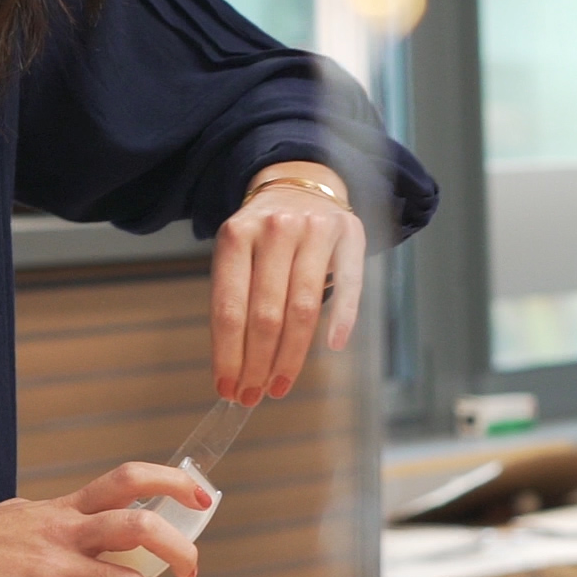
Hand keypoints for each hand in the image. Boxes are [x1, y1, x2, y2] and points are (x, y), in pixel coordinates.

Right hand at [0, 462, 206, 576]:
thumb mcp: (22, 516)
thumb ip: (61, 521)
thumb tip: (89, 529)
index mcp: (63, 508)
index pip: (128, 479)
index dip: (173, 483)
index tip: (202, 495)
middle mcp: (65, 531)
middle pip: (143, 527)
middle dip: (180, 550)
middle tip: (188, 571)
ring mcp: (54, 567)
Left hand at [211, 172, 365, 403]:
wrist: (302, 181)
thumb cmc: (265, 234)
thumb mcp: (238, 252)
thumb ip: (236, 296)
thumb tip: (234, 366)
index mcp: (236, 236)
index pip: (228, 307)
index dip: (227, 354)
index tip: (226, 388)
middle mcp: (274, 229)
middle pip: (265, 314)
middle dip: (257, 363)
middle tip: (253, 395)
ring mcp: (314, 230)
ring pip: (303, 307)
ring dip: (291, 355)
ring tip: (280, 384)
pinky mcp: (349, 234)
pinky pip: (351, 284)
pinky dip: (344, 318)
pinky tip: (334, 346)